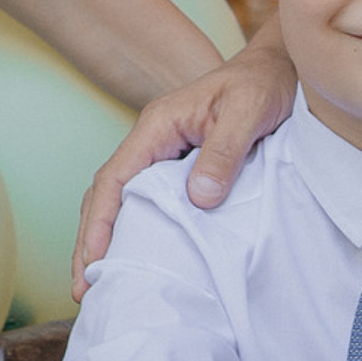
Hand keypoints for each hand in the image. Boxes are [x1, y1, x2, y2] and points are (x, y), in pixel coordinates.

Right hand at [73, 31, 298, 292]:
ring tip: (96, 285)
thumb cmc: (264, 84)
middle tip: (81, 291)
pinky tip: (133, 258)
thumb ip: (224, 151)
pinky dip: (131, 230)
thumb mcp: (248, 111)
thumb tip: (198, 199)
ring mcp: (162, 153)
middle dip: (89, 240)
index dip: (101, 221)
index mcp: (158, 124)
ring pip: (120, 199)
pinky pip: (145, 201)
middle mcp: (152, 139)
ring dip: (105, 239)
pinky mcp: (179, 167)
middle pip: (106, 193)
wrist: (279, 69)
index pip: (115, 176)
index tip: (94, 261)